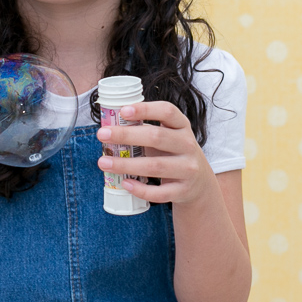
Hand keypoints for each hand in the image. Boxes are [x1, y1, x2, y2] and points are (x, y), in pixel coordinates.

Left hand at [96, 101, 215, 205]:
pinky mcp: (183, 190)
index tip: (123, 110)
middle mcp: (188, 145)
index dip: (145, 109)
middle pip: (156, 137)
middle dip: (126, 135)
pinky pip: (159, 192)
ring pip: (155, 166)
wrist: (199, 184)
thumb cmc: (174, 154)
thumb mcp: (167, 137)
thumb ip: (145, 130)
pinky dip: (140, 189)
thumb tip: (110, 127)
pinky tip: (125, 183)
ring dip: (126, 164)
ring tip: (104, 162)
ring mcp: (188, 169)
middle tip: (102, 134)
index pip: (167, 111)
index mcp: (182, 127)